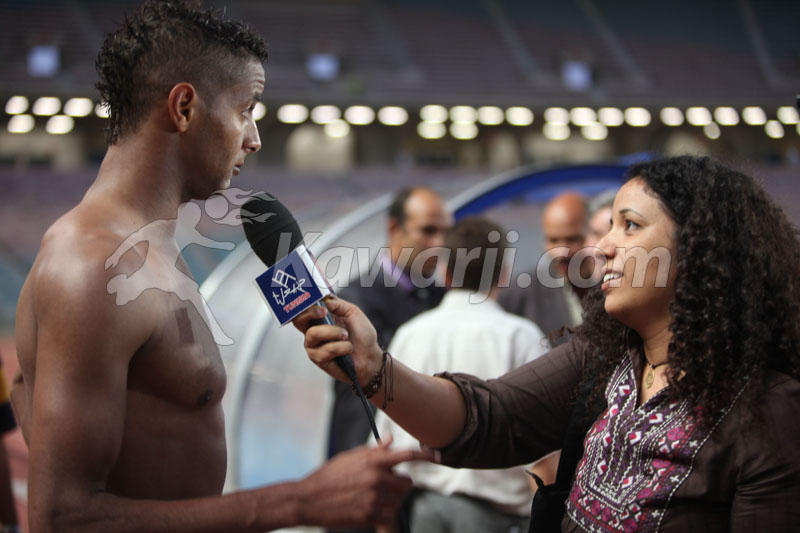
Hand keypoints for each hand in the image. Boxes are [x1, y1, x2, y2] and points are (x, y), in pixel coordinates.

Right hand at [293, 296, 382, 385]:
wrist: (371, 356)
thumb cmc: (362, 335)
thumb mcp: (353, 313)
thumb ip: (338, 304)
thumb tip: (324, 298)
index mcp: (321, 319)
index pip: (304, 309)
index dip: (306, 303)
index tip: (318, 301)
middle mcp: (314, 331)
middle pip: (297, 320)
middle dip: (308, 313)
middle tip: (324, 313)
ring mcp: (314, 346)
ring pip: (313, 334)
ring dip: (333, 333)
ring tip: (346, 336)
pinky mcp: (319, 359)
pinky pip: (324, 351)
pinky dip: (340, 348)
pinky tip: (347, 350)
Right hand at [297, 436, 433, 526]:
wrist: (309, 499)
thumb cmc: (329, 475)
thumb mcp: (350, 456)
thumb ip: (373, 451)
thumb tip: (390, 440)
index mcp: (373, 460)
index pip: (406, 455)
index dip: (426, 455)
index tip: (438, 456)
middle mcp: (377, 478)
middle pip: (407, 483)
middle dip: (400, 484)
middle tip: (384, 484)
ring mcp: (374, 498)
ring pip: (399, 500)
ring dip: (391, 499)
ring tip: (371, 496)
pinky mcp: (370, 515)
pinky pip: (389, 514)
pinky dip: (383, 512)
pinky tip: (368, 507)